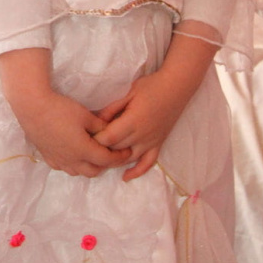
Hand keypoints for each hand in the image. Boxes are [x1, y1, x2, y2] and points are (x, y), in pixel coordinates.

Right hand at [13, 90, 130, 177]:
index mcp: (84, 151)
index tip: (128, 152)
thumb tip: (111, 132)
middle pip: (94, 171)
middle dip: (105, 164)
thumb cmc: (61, 109)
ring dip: (89, 166)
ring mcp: (58, 160)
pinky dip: (73, 165)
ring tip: (93, 154)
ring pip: (78, 172)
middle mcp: (72, 160)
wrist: (32, 107)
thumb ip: (101, 127)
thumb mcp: (86, 115)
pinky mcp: (47, 156)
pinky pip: (64, 168)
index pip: (107, 160)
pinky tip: (73, 154)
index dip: (119, 157)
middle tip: (112, 153)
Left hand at [94, 22, 218, 181]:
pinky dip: (137, 172)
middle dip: (101, 149)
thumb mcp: (128, 92)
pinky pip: (148, 163)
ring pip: (129, 158)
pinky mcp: (158, 143)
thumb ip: (112, 108)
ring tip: (101, 158)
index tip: (85, 136)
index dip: (95, 139)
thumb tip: (96, 121)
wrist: (176, 87)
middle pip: (116, 149)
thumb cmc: (151, 86)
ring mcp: (151, 141)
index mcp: (133, 121)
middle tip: (88, 146)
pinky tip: (125, 177)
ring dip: (115, 159)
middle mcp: (142, 135)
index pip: (109, 137)